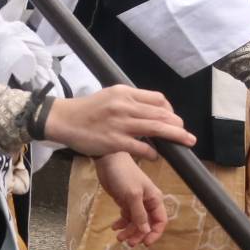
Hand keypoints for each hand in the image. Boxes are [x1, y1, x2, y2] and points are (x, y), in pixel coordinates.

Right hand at [46, 87, 192, 161]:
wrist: (62, 120)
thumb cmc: (86, 110)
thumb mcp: (109, 96)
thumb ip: (129, 102)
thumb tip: (150, 112)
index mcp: (124, 93)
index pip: (158, 99)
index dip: (170, 110)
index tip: (172, 119)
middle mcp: (124, 106)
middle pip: (162, 114)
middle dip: (178, 125)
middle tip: (186, 134)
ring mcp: (121, 124)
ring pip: (157, 129)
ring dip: (176, 137)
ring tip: (186, 142)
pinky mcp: (115, 141)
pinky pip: (143, 148)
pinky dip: (153, 153)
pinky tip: (156, 156)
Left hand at [90, 151, 168, 245]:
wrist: (108, 160)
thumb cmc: (123, 174)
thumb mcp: (132, 195)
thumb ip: (139, 213)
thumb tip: (145, 231)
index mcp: (154, 200)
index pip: (160, 221)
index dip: (154, 233)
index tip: (145, 244)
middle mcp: (147, 202)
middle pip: (146, 224)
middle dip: (139, 234)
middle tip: (128, 243)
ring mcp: (135, 202)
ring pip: (135, 221)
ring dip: (129, 230)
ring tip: (119, 237)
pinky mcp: (124, 200)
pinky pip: (126, 216)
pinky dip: (121, 223)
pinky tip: (114, 227)